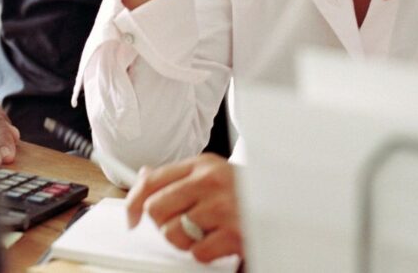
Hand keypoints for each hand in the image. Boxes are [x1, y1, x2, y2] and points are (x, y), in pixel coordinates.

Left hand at [124, 154, 242, 262]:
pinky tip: (218, 242)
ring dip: (185, 241)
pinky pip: (197, 252)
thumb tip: (144, 178)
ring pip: (174, 233)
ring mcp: (222, 207)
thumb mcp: (211, 172)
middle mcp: (210, 181)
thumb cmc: (244, 191)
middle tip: (179, 226)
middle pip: (157, 209)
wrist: (286, 201)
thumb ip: (178, 175)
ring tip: (203, 233)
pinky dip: (204, 253)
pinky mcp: (233, 234)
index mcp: (201, 165)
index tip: (131, 217)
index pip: (153, 180)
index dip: (134, 202)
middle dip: (162, 224)